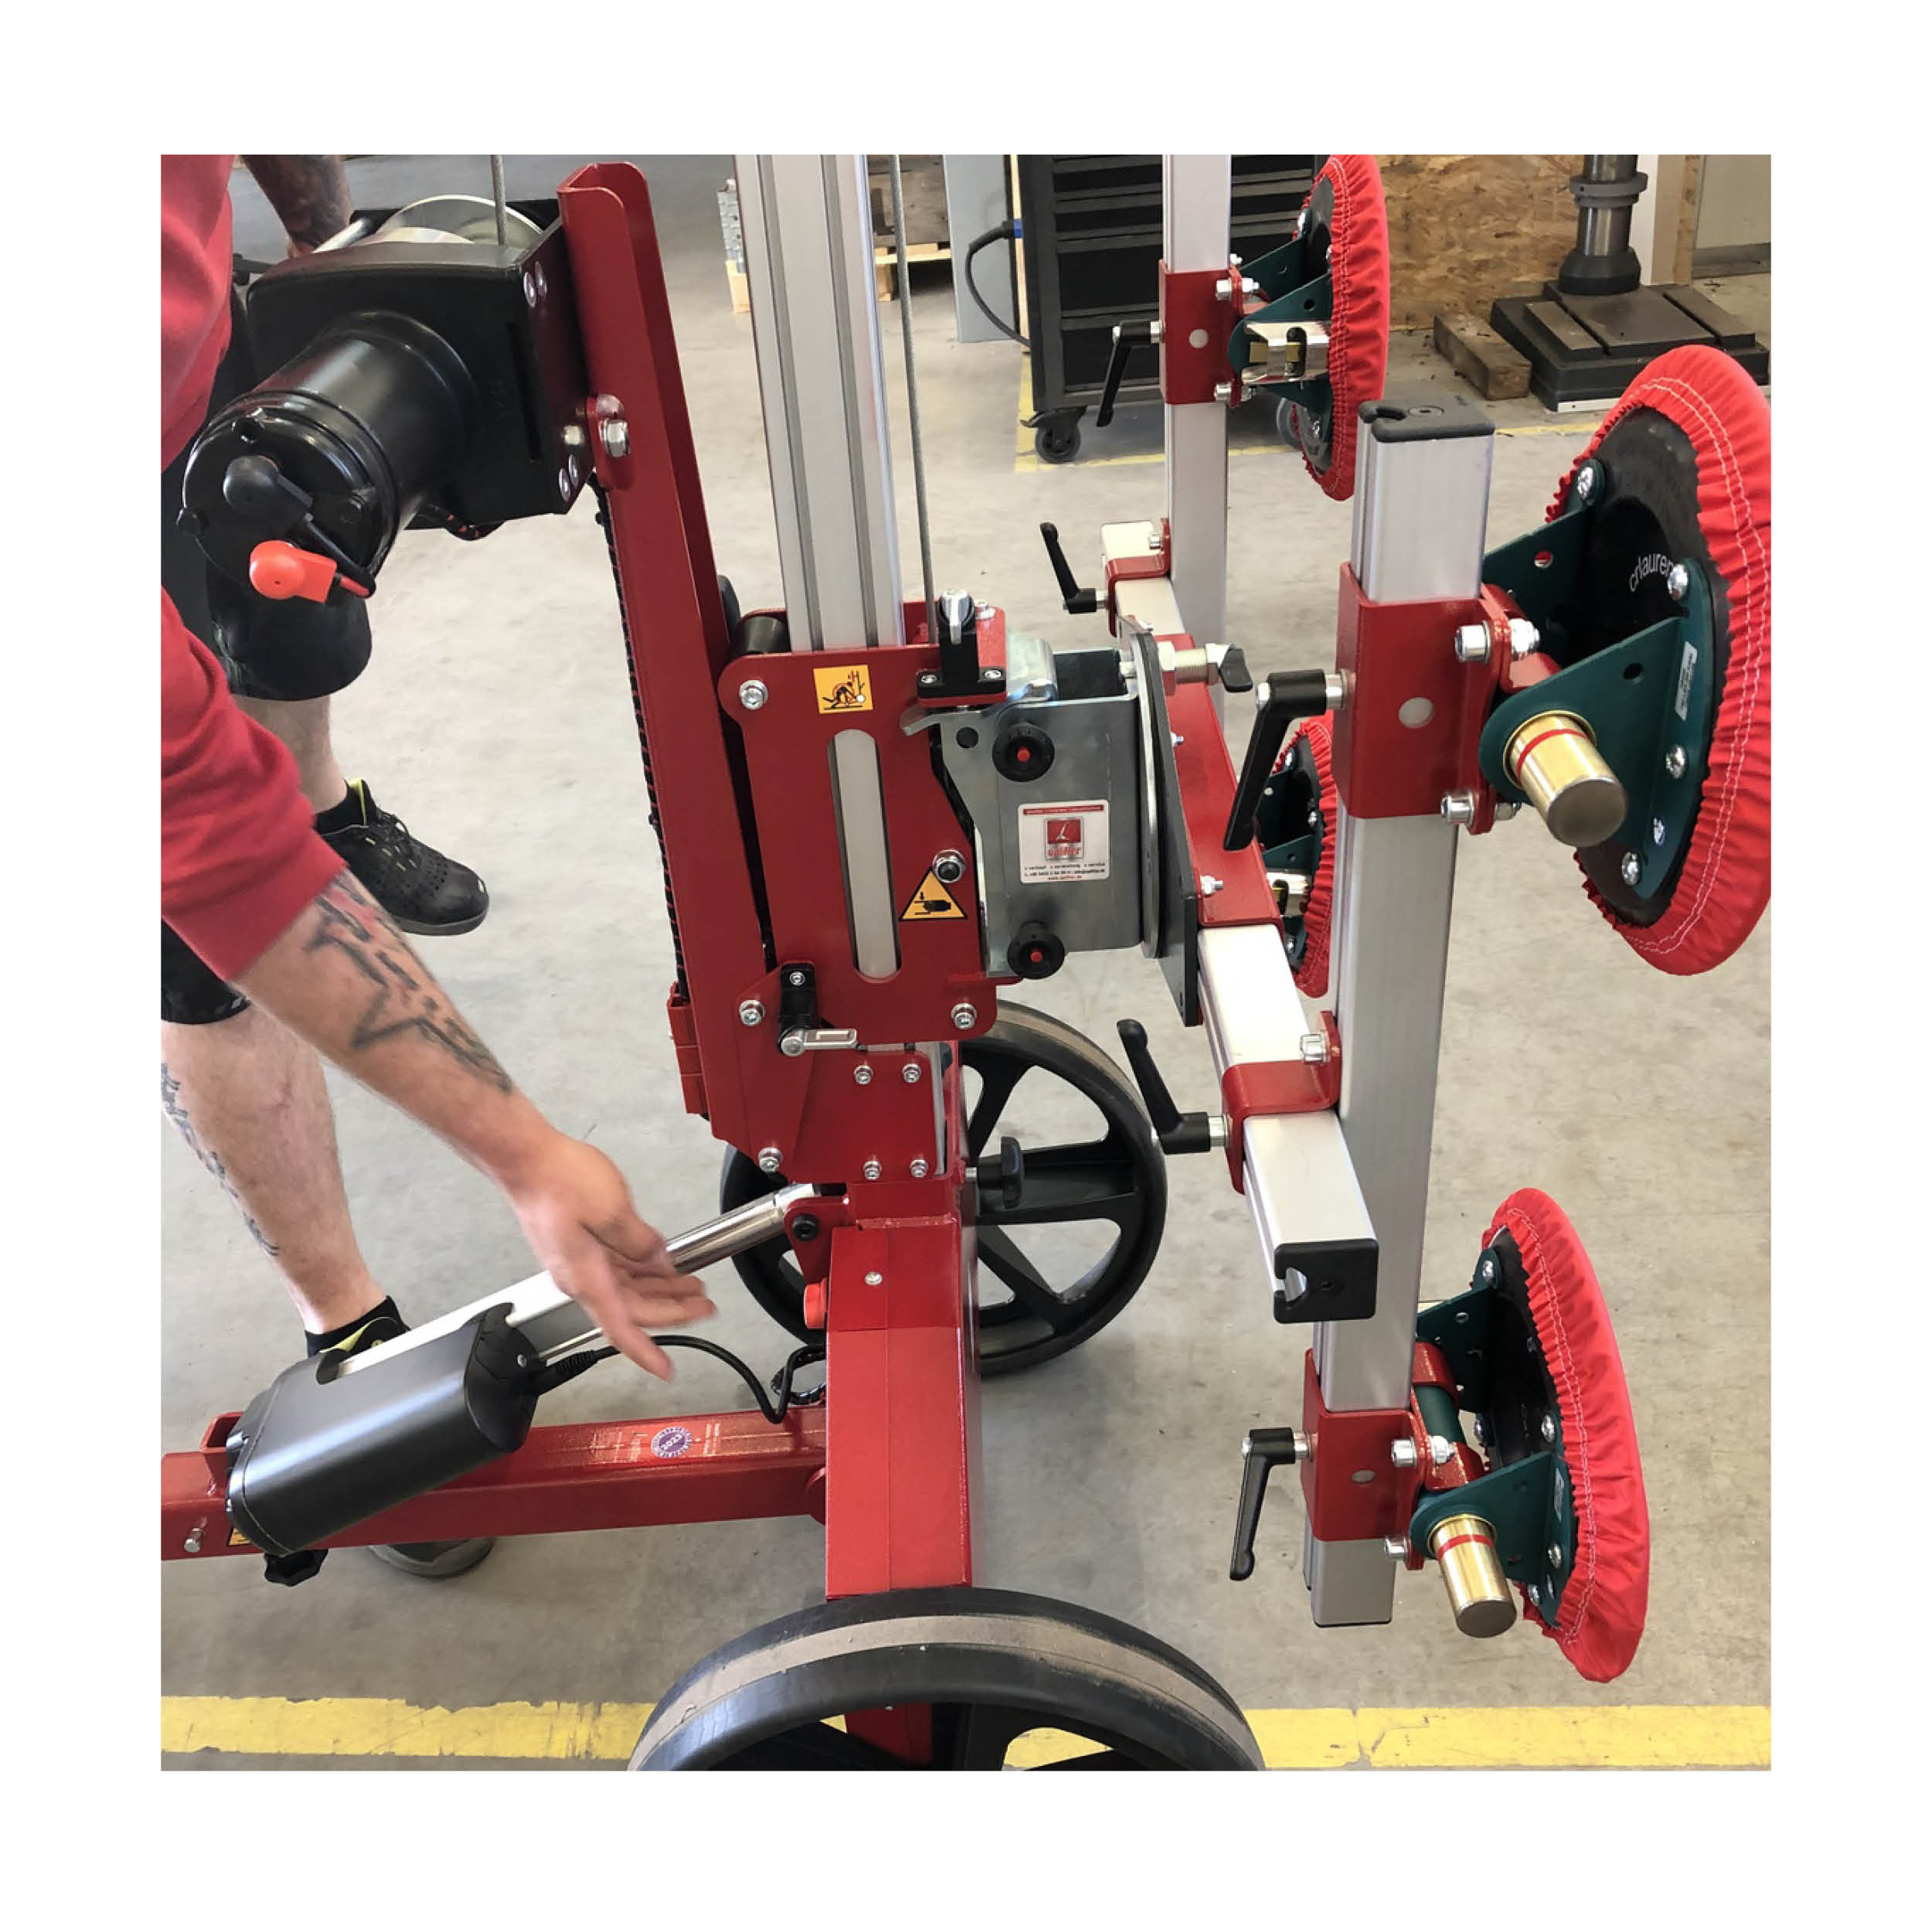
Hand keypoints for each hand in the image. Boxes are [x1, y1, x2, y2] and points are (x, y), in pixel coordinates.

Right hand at [503, 1132, 713, 1377]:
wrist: (526, 1161)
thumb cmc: (558, 1181)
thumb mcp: (612, 1210)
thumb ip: (641, 1242)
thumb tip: (660, 1261)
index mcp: (587, 1277)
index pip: (620, 1328)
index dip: (645, 1352)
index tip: (665, 1369)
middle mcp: (580, 1277)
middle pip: (632, 1308)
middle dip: (672, 1310)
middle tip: (705, 1307)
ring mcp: (579, 1262)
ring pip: (627, 1289)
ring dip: (661, 1290)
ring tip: (693, 1286)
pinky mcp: (578, 1246)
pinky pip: (617, 1269)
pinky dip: (644, 1271)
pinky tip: (664, 1264)